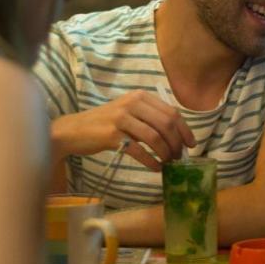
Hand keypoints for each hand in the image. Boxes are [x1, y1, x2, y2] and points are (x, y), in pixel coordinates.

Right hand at [53, 91, 194, 169]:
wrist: (73, 130)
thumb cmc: (104, 124)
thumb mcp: (128, 113)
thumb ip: (149, 119)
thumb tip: (177, 137)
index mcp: (140, 96)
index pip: (172, 112)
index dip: (185, 130)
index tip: (191, 145)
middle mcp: (132, 103)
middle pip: (166, 125)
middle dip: (177, 143)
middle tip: (179, 158)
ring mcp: (121, 118)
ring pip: (155, 138)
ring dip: (166, 153)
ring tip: (168, 163)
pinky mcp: (112, 135)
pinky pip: (139, 150)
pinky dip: (151, 161)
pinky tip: (155, 168)